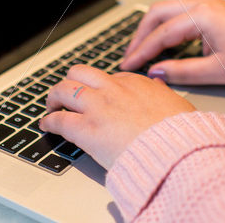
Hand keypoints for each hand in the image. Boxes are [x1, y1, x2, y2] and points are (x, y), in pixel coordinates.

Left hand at [39, 65, 194, 169]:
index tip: (95, 95)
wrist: (173, 150)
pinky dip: (49, 121)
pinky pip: (59, 119)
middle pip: (79, 73)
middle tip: (66, 94)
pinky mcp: (87, 129)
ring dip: (54, 97)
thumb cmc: (178, 132)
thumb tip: (158, 83)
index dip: (97, 87)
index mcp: (134, 82)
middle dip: (70, 82)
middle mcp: (112, 89)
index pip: (107, 77)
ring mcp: (98, 107)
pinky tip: (47, 125)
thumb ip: (162, 92)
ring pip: (64, 89)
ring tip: (52, 106)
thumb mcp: (176, 102)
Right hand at [120, 0, 224, 84]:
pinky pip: (180, 13)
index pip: (162, 33)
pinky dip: (166, 26)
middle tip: (131, 56)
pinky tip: (162, 43)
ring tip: (142, 50)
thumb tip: (157, 73)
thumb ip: (183, 72)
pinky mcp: (212, 9)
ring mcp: (207, 4)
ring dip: (152, 29)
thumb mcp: (218, 71)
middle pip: (158, 13)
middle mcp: (202, 4)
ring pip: (167, 10)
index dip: (143, 51)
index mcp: (203, 16)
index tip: (129, 65)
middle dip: (141, 34)